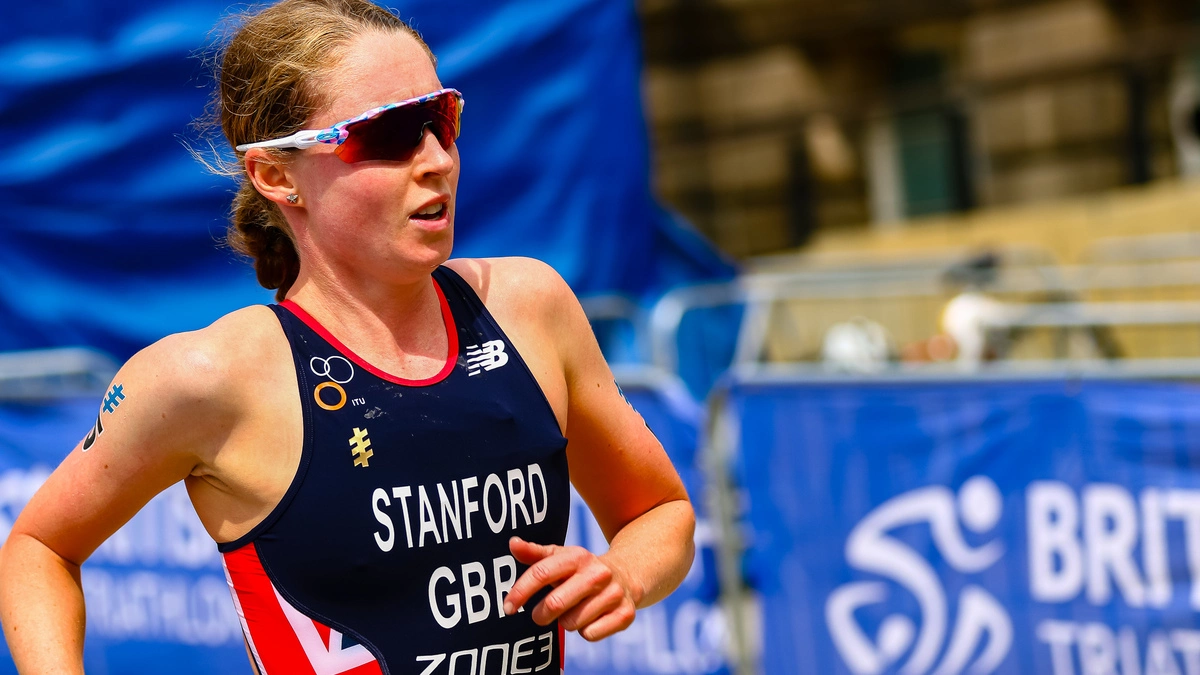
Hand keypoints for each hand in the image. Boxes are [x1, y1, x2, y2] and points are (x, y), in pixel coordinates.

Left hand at [503, 537, 637, 640]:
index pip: (542, 573)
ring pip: (572, 623)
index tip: (508, 606)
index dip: (521, 591)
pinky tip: (591, 618)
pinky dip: (585, 631)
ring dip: (566, 622)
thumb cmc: (583, 569)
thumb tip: (513, 544)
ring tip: (575, 610)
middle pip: (555, 603)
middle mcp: (598, 573)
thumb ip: (535, 553)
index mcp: (578, 556)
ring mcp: (613, 594)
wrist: (628, 575)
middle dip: (541, 615)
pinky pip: (590, 634)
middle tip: (541, 615)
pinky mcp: (625, 614)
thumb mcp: (561, 557)